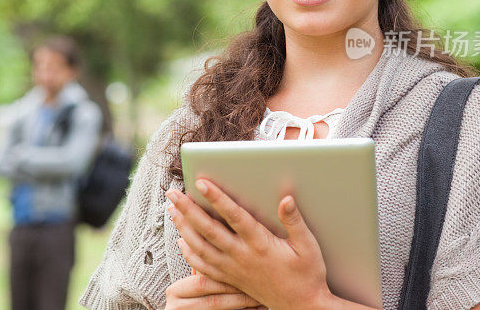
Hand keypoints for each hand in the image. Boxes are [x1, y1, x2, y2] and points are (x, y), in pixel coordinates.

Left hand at [166, 180, 332, 309]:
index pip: (234, 216)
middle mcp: (242, 256)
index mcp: (260, 244)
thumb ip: (294, 221)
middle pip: (208, 230)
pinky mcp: (230, 278)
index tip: (202, 182)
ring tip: (172, 210)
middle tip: (173, 193)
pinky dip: (189, 253)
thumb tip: (286, 198)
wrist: (302, 306)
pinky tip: (182, 241)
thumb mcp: (308, 246)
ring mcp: (233, 269)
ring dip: (184, 228)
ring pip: (201, 247)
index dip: (217, 198)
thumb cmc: (307, 274)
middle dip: (188, 209)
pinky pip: (203, 267)